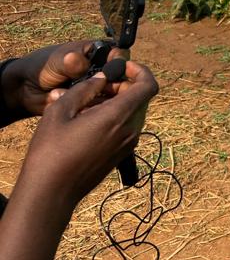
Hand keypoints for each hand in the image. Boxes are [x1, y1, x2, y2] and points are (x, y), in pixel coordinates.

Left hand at [3, 40, 128, 117]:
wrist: (24, 89)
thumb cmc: (42, 66)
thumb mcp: (55, 61)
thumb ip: (68, 62)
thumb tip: (76, 59)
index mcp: (96, 53)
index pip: (118, 57)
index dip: (121, 64)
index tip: (113, 72)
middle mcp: (100, 70)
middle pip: (120, 78)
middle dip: (113, 86)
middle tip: (101, 91)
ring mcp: (96, 88)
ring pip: (111, 95)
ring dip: (99, 99)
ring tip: (79, 100)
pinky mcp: (89, 104)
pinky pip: (97, 108)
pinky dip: (89, 109)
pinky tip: (77, 108)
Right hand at [18, 60, 156, 208]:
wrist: (51, 193)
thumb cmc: (50, 152)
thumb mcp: (60, 111)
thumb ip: (84, 89)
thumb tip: (102, 79)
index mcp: (119, 117)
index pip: (149, 85)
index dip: (140, 70)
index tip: (122, 66)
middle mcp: (130, 130)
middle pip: (141, 97)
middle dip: (124, 85)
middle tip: (97, 85)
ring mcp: (128, 144)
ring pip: (134, 112)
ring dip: (118, 101)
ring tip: (87, 103)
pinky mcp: (121, 155)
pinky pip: (127, 127)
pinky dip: (115, 116)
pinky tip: (88, 120)